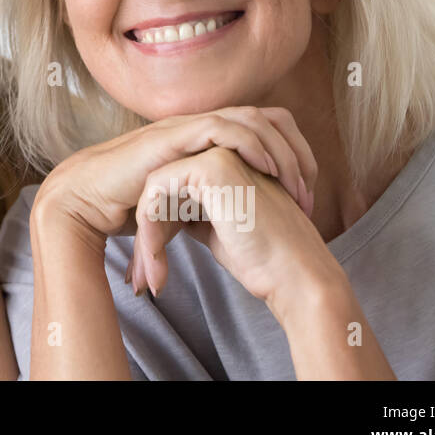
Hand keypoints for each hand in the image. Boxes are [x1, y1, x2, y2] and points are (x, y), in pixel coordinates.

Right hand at [34, 106, 316, 294]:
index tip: (309, 194)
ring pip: (253, 118)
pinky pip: (224, 127)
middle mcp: (202, 125)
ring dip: (282, 149)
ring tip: (296, 184)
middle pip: (270, 117)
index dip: (296, 155)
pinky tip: (267, 171)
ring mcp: (188, 126)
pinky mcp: (174, 134)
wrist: (89, 199)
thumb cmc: (131, 204)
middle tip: (310, 191)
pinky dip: (252, 144)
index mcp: (209, 138)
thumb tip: (244, 225)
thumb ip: (214, 202)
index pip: (269, 128)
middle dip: (299, 151)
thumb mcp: (187, 204)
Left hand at [132, 145, 337, 308]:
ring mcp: (219, 153)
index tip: (153, 274)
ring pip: (154, 188)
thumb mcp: (218, 231)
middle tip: (140, 281)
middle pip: (160, 189)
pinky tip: (155, 262)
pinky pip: (156, 190)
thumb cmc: (263, 259)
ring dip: (145, 236)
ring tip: (147, 277)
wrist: (295, 275)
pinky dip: (149, 229)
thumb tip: (164, 219)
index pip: (172, 192)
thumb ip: (194, 215)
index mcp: (225, 167)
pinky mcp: (212, 165)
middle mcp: (222, 153)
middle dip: (146, 236)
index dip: (156, 231)